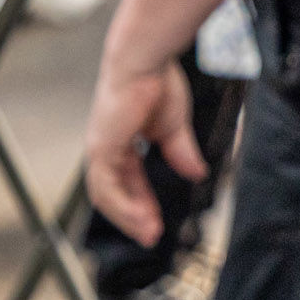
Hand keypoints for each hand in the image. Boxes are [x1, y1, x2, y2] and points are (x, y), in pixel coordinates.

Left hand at [85, 58, 205, 246]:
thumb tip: (199, 174)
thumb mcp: (175, 128)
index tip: (157, 222)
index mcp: (121, 143)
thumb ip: (182, 153)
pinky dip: (122, 204)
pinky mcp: (102, 148)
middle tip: (150, 237)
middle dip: (132, 217)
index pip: (128, 181)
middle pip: (113, 193)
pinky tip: (140, 216)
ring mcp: (100, 149)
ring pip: (107, 195)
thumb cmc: (158, 85)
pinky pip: (107, 186)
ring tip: (149, 232)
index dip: (142, 202)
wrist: (145, 63)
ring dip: (127, 216)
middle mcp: (105, 149)